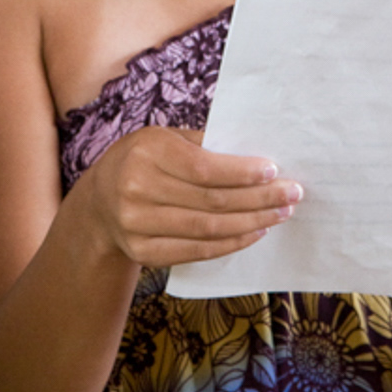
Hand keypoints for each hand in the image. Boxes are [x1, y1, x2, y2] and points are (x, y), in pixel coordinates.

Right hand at [81, 126, 301, 268]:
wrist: (99, 201)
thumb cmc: (144, 160)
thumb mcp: (164, 138)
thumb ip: (204, 144)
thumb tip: (257, 156)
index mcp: (146, 152)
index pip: (204, 168)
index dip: (241, 173)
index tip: (273, 171)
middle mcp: (136, 189)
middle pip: (211, 201)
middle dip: (259, 199)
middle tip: (291, 194)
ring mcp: (137, 226)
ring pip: (208, 229)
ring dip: (251, 223)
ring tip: (279, 214)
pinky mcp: (143, 253)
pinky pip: (197, 251)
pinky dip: (231, 243)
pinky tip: (254, 232)